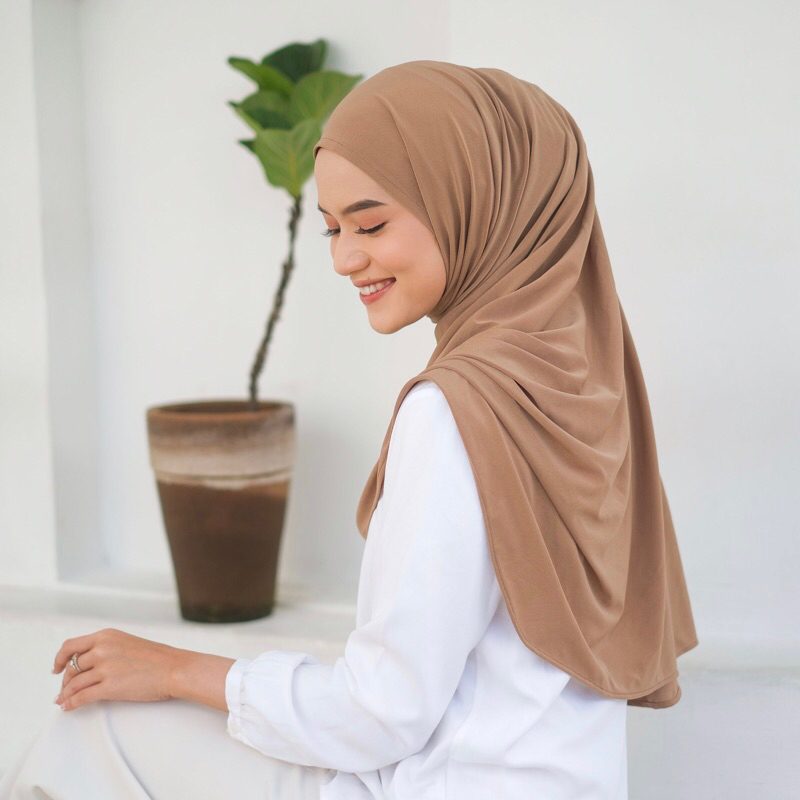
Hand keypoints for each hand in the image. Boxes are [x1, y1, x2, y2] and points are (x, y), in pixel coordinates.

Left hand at [52, 627, 182, 711]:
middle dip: (65, 680)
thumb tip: (89, 664)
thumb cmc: (158, 658)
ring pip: (73, 684)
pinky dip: (71, 704)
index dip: (59, 658)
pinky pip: (81, 697)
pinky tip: (69, 707)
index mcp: (107, 636)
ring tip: (63, 700)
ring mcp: (105, 668)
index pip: (71, 646)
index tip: (57, 667)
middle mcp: (102, 649)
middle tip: (65, 688)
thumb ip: (107, 649)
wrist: (174, 668)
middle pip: (70, 667)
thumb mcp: (128, 643)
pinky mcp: (108, 687)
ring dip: (66, 694)